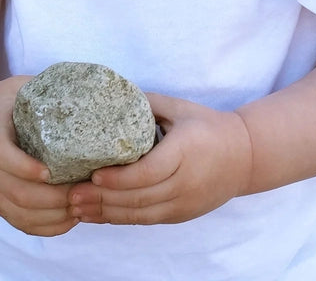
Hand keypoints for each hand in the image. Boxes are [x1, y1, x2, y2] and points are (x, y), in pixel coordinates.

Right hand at [0, 75, 77, 236]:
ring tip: (81, 205)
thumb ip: (45, 88)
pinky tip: (69, 219)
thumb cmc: (2, 101)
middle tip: (82, 190)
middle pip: (15, 192)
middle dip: (51, 198)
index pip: (2, 156)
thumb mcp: (18, 87)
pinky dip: (45, 226)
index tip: (50, 171)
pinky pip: (19, 223)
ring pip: (18, 213)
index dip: (24, 167)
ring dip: (52, 215)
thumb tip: (86, 88)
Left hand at [66, 93, 252, 225]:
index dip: (120, 178)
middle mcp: (185, 182)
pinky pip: (146, 220)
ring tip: (77, 208)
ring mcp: (184, 203)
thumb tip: (110, 96)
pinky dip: (121, 219)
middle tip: (71, 194)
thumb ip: (146, 103)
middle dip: (103, 199)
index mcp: (185, 152)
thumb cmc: (208, 126)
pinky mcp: (181, 215)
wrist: (245, 156)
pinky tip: (99, 215)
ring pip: (140, 214)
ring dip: (106, 214)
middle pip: (139, 198)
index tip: (94, 175)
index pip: (149, 173)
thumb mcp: (180, 108)